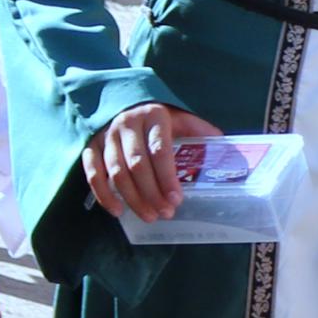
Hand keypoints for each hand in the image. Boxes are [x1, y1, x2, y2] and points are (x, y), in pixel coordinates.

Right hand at [84, 102, 223, 223]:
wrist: (123, 101)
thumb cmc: (157, 116)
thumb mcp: (180, 117)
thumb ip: (199, 130)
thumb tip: (226, 147)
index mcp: (154, 116)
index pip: (160, 150)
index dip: (167, 177)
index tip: (177, 199)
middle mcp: (127, 125)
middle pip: (137, 165)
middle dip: (152, 193)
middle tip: (165, 213)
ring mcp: (106, 136)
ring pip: (116, 172)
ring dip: (132, 198)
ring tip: (149, 216)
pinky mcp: (90, 146)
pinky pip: (93, 173)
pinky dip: (103, 194)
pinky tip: (117, 211)